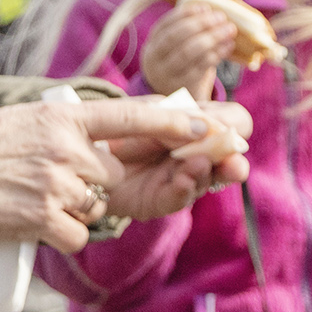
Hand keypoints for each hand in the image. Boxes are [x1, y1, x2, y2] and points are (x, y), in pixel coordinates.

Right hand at [0, 95, 250, 251]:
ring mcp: (57, 184)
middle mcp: (67, 148)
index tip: (204, 126)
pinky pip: (78, 233)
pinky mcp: (45, 218)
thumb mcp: (31, 119)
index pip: (131, 115)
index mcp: (64, 116)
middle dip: (92, 184)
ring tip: (33, 197)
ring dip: (74, 209)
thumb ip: (72, 128)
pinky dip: (60, 234)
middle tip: (50, 179)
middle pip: (112, 175)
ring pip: (96, 206)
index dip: (171, 122)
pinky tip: (31, 220)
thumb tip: (111, 141)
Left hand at [100, 95, 252, 226]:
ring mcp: (179, 178)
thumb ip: (177, 118)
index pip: (234, 122)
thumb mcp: (147, 111)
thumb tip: (214, 128)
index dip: (234, 126)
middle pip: (231, 159)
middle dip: (233, 163)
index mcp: (198, 125)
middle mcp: (196, 153)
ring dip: (206, 173)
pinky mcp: (158, 200)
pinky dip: (184, 188)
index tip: (225, 129)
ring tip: (197, 165)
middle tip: (232, 165)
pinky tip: (182, 179)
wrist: (77, 149)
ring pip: (208, 181)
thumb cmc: (115, 123)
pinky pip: (179, 198)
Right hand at [141, 0, 247, 97]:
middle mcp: (154, 60)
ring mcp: (167, 75)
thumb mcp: (177, 50)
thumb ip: (189, 32)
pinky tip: (228, 46)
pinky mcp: (183, 86)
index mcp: (152, 45)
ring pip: (188, 51)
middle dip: (200, 24)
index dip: (184, 14)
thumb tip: (213, 10)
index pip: (164, 25)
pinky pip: (201, 66)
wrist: (180, 102)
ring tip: (229, 29)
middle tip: (221, 17)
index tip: (205, 7)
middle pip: (175, 37)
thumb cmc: (183, 67)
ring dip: (212, 37)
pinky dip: (217, 53)